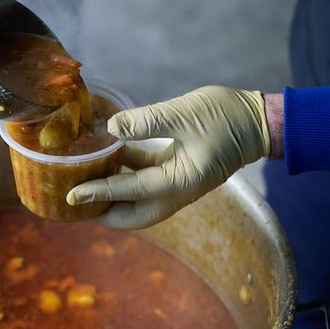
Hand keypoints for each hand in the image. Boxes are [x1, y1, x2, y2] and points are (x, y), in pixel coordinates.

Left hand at [66, 87, 271, 228]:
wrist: (257, 121)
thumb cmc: (225, 117)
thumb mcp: (184, 114)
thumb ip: (146, 121)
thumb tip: (110, 127)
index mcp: (180, 183)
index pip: (130, 192)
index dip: (99, 193)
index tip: (72, 196)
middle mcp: (177, 191)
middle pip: (133, 214)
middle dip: (104, 211)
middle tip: (76, 200)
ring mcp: (177, 183)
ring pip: (138, 199)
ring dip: (113, 193)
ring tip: (85, 179)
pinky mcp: (177, 170)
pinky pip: (146, 179)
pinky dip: (126, 172)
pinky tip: (109, 152)